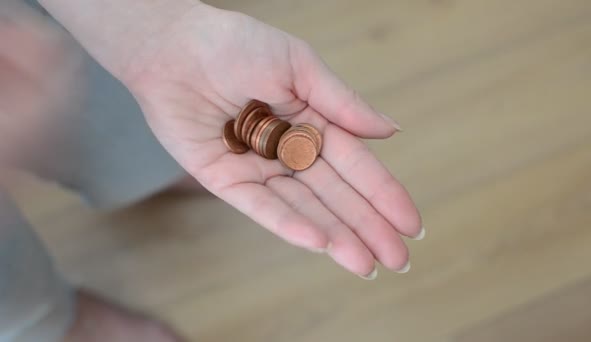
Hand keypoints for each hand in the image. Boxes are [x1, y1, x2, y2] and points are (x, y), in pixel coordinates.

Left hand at [124, 5, 421, 277]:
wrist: (174, 46)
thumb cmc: (236, 45)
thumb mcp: (299, 66)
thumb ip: (342, 104)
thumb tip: (392, 131)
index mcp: (312, 124)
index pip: (356, 166)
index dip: (384, 195)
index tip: (412, 225)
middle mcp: (289, 151)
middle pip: (335, 195)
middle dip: (367, 228)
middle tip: (398, 261)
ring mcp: (259, 169)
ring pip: (303, 208)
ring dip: (335, 236)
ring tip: (365, 265)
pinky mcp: (226, 180)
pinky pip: (260, 207)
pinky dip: (288, 224)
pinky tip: (319, 242)